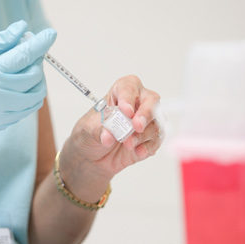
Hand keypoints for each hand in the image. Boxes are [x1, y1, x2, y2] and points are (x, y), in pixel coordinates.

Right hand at [0, 20, 56, 151]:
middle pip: (33, 76)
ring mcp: (0, 114)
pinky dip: (30, 93)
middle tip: (28, 47)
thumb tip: (21, 30)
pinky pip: (28, 108)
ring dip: (37, 77)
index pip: (22, 57)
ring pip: (35, 95)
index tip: (51, 33)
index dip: (40, 44)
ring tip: (26, 65)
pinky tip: (20, 83)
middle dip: (37, 58)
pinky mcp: (1, 123)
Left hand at [61, 75, 161, 189]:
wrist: (91, 156)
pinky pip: (156, 141)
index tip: (125, 111)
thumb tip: (108, 135)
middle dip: (145, 114)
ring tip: (128, 144)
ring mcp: (145, 122)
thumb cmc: (91, 134)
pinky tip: (137, 152)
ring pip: (154, 123)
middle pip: (151, 101)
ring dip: (142, 135)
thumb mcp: (88, 129)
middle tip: (136, 126)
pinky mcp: (149, 139)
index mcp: (120, 92)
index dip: (128, 98)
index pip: (128, 87)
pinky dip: (147, 147)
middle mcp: (137, 104)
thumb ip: (100, 130)